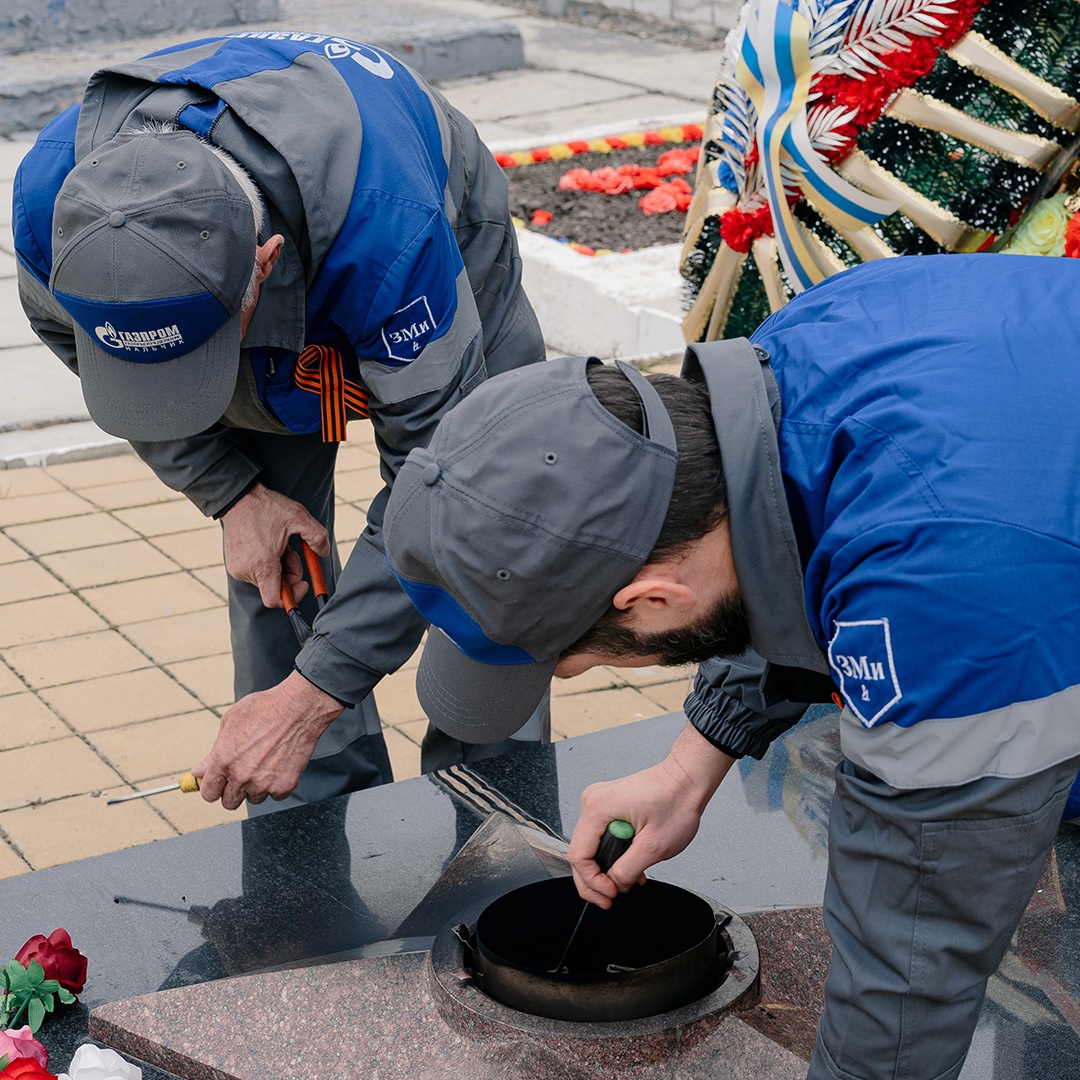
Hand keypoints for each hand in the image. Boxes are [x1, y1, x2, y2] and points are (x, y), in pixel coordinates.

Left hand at [191, 671, 345, 809]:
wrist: (299, 708)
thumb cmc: (266, 709)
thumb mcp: (231, 723)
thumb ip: (213, 752)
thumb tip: (199, 770)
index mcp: (224, 760)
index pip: (208, 793)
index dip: (213, 788)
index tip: (218, 783)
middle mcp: (242, 776)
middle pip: (229, 802)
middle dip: (233, 790)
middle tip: (243, 773)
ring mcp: (264, 783)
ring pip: (254, 799)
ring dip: (256, 787)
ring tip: (265, 764)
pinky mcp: (284, 785)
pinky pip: (275, 795)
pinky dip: (276, 785)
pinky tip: (279, 765)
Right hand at [221, 482, 329, 607]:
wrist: (238, 498)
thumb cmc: (267, 507)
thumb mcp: (299, 516)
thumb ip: (317, 536)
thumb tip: (324, 552)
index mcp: (262, 564)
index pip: (274, 600)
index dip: (293, 597)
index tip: (303, 583)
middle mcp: (246, 570)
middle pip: (275, 588)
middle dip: (290, 574)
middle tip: (293, 554)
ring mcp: (237, 568)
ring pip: (266, 580)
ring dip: (279, 567)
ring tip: (279, 545)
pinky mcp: (233, 564)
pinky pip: (256, 573)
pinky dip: (266, 564)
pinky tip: (268, 545)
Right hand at [567, 723, 736, 907]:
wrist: (686, 781)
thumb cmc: (676, 802)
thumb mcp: (654, 846)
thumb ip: (628, 870)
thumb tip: (614, 884)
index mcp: (598, 808)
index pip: (579, 855)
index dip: (592, 882)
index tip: (610, 894)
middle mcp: (593, 802)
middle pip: (580, 852)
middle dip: (595, 881)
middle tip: (610, 899)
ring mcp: (599, 802)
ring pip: (591, 847)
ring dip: (607, 869)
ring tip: (627, 882)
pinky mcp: (608, 806)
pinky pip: (601, 837)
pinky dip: (613, 855)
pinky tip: (630, 864)